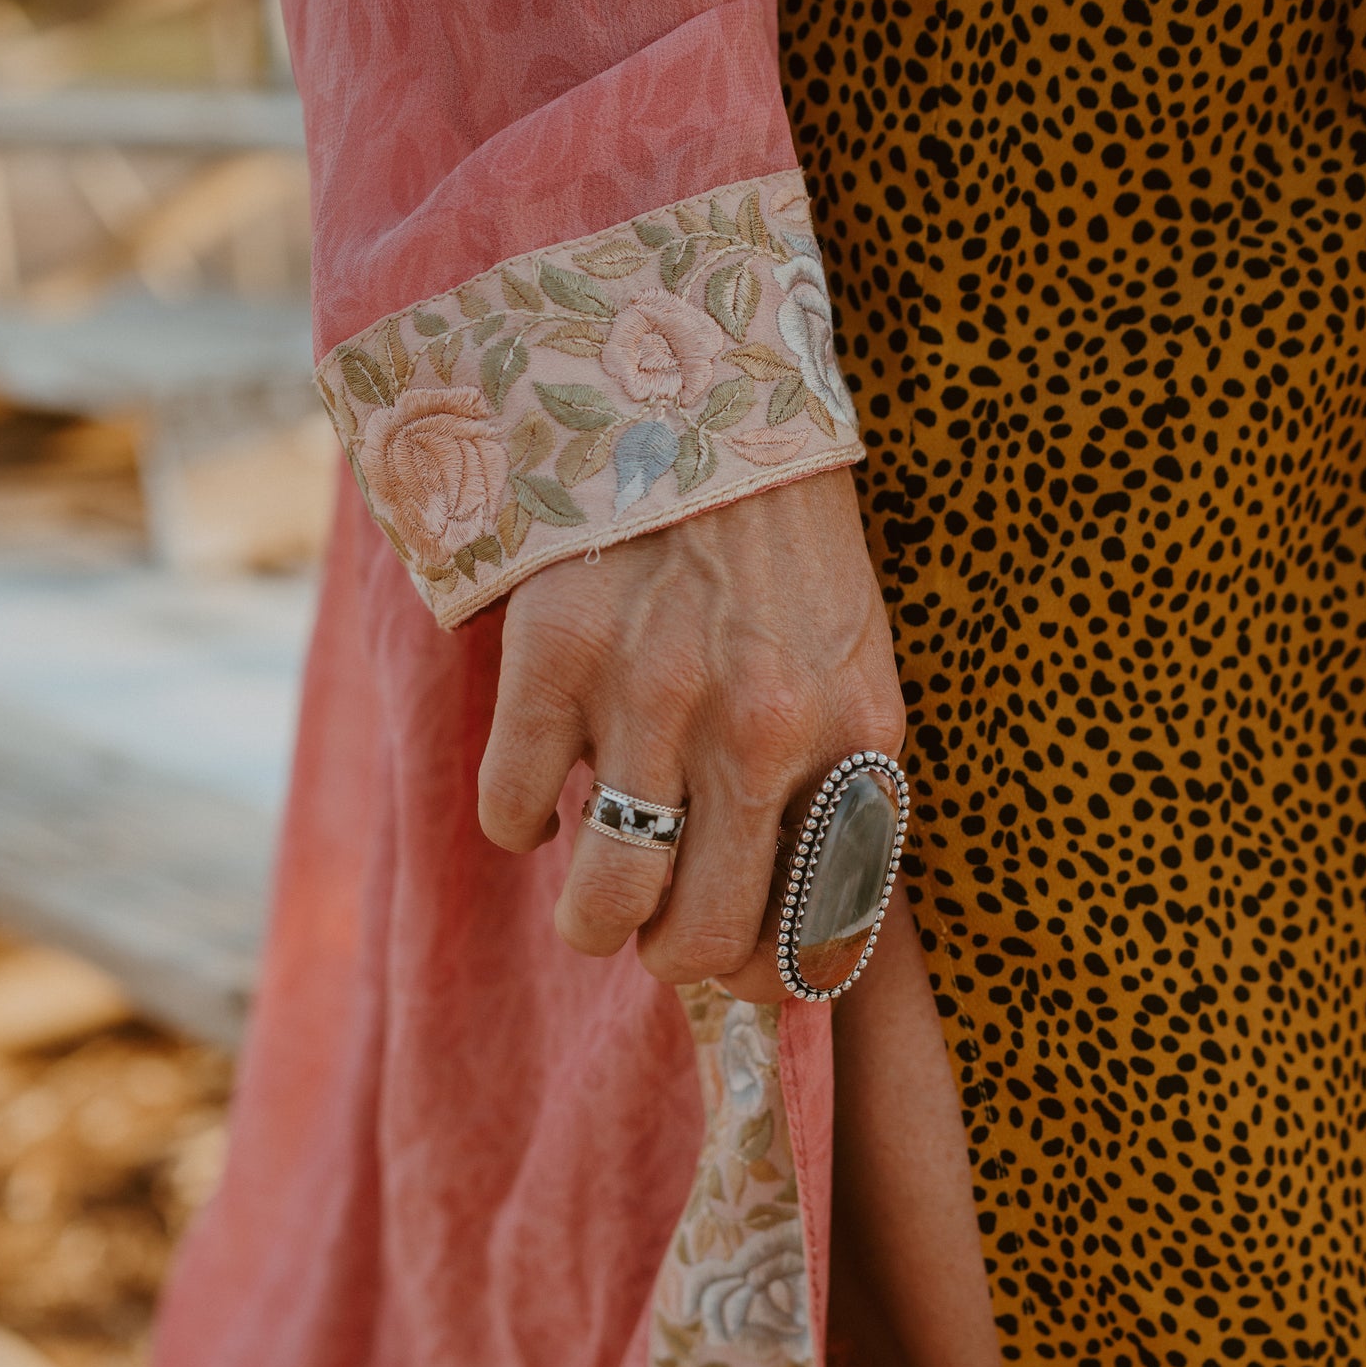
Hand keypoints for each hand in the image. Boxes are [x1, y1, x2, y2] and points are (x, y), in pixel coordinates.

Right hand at [476, 465, 904, 998]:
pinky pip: (511, 814)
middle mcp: (762, 734)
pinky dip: (516, 819)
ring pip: (601, 903)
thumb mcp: (846, 670)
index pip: (817, 939)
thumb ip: (829, 789)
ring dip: (589, 915)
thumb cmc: (781, 553)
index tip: (732, 949)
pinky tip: (544, 775)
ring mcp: (656, 699)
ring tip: (589, 878)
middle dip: (666, 952)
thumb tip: (782, 928)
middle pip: (700, 945)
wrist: (696, 392)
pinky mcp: (556, 660)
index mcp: (854, 743)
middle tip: (651, 910)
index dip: (764, 974)